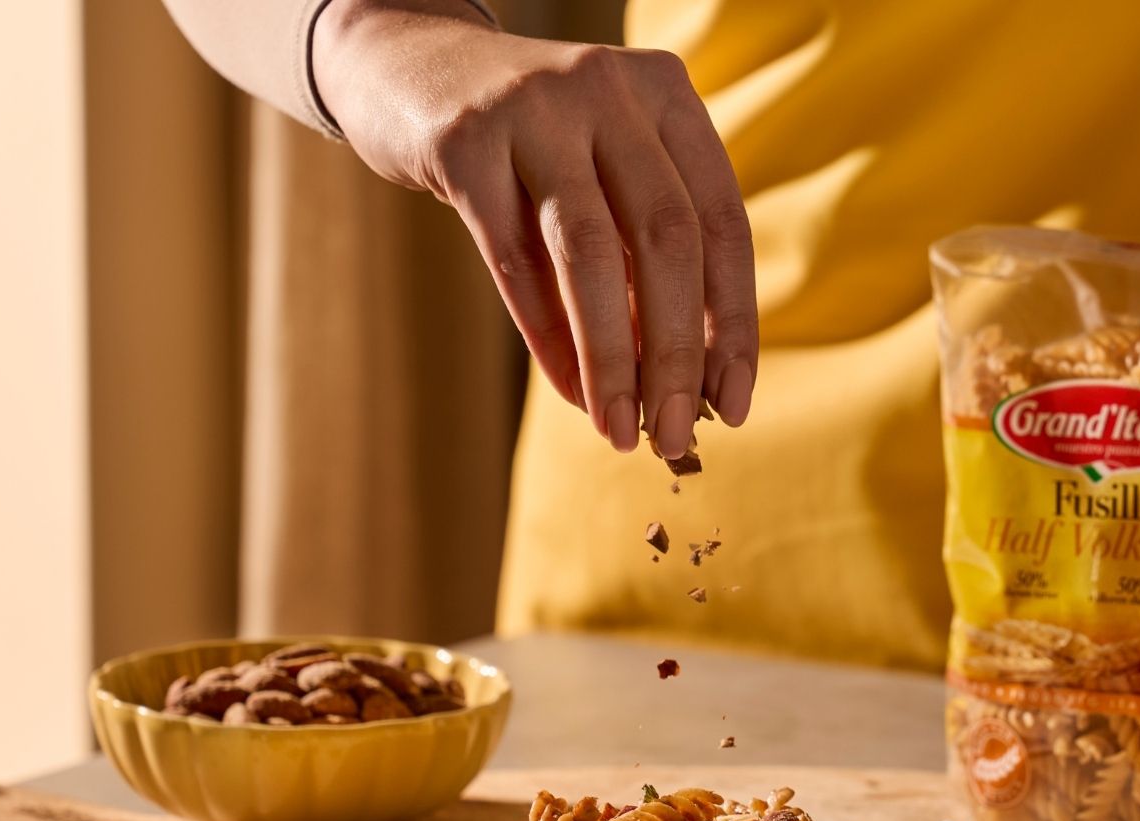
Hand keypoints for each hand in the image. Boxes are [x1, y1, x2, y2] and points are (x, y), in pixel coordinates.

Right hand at [311, 0, 756, 456]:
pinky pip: (513, 259)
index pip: (723, 222)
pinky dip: (546, 337)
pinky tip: (569, 391)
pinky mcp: (462, 140)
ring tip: (620, 431)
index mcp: (665, 93)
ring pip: (591, 254)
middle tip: (673, 436)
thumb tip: (687, 386)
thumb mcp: (604, 174)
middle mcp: (607, 87)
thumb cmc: (530, 144)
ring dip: (611, 360)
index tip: (732, 404)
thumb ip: (645, 258)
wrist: (405, 65)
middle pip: (667, 240)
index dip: (734, 323)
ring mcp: (532, 107)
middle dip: (676, 354)